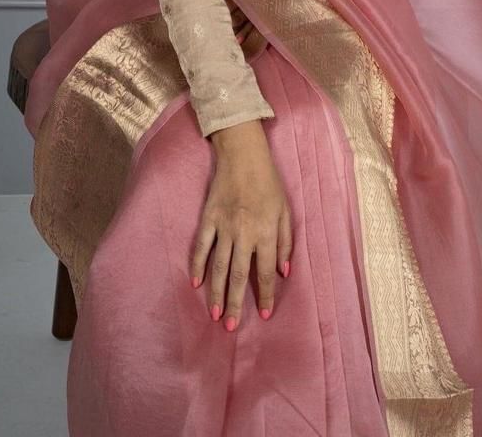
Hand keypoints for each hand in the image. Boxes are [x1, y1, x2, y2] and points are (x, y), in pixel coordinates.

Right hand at [190, 120, 292, 330]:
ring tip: (214, 314)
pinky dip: (198, 265)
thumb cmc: (269, 182)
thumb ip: (285, 242)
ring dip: (216, 292)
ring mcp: (223, 226)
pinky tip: (196, 282)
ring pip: (218, 266)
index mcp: (266, 233)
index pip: (265, 272)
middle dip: (235, 303)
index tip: (264, 314)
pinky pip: (201, 246)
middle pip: (238, 276)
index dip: (265, 295)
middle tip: (230, 327)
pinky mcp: (208, 218)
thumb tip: (284, 271)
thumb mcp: (286, 210)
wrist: (243, 155)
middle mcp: (244, 234)